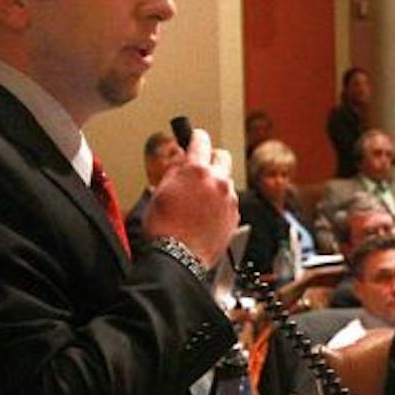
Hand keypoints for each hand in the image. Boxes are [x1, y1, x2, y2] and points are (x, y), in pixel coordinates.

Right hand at [143, 126, 238, 265]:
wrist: (179, 258)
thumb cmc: (165, 228)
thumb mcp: (160, 191)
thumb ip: (174, 170)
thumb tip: (181, 160)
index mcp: (197, 170)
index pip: (201, 139)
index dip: (195, 137)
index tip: (194, 137)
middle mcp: (218, 181)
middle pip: (222, 156)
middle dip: (211, 158)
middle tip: (200, 166)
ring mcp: (229, 199)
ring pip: (226, 181)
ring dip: (215, 184)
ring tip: (198, 199)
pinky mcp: (235, 216)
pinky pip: (229, 201)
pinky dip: (220, 203)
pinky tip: (205, 214)